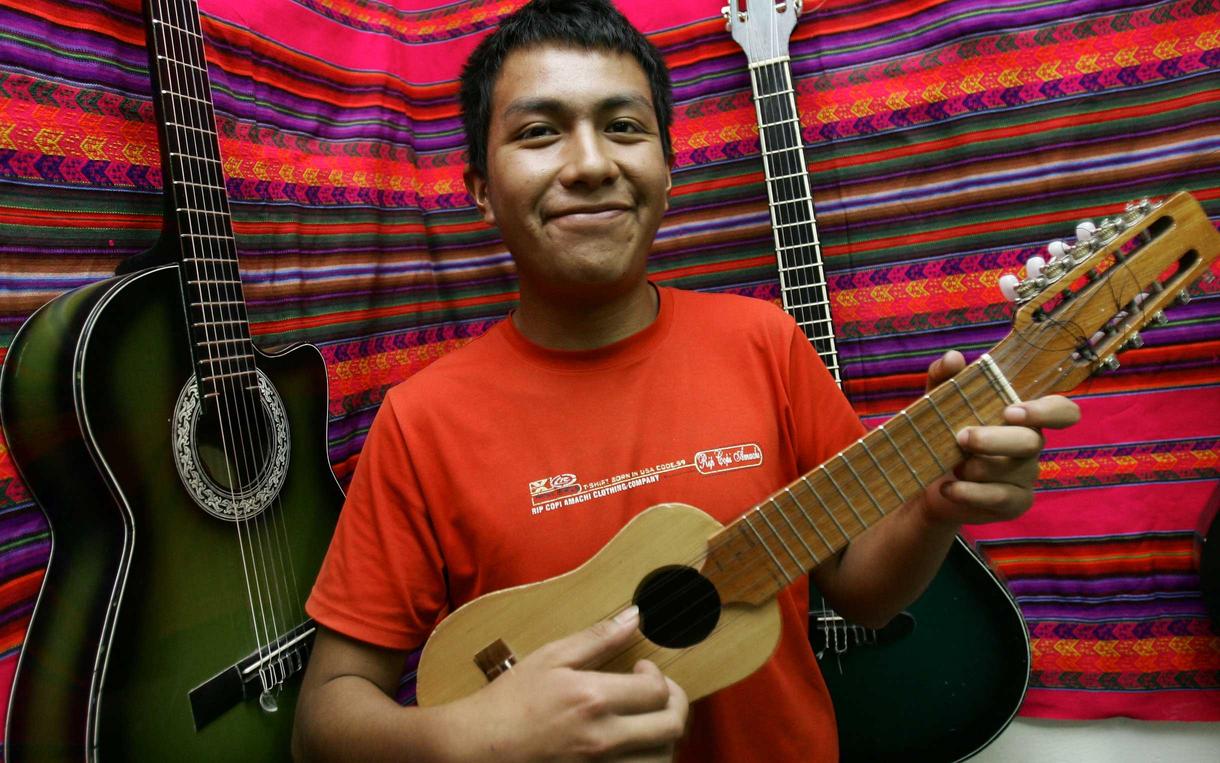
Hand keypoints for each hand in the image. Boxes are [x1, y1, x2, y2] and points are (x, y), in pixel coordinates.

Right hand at [451, 606, 687, 762]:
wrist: (478, 748)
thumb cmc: (510, 701)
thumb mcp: (550, 658)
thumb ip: (597, 638)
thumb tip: (634, 617)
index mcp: (592, 699)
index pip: (657, 690)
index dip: (659, 676)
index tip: (642, 670)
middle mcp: (603, 739)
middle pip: (671, 727)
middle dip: (676, 704)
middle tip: (659, 693)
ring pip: (662, 758)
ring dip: (664, 736)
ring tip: (648, 720)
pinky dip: (646, 758)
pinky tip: (632, 744)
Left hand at [919, 350, 1080, 525]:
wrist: (927, 482)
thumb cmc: (942, 434)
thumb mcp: (937, 404)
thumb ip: (944, 379)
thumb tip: (954, 357)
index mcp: (1022, 417)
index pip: (1062, 412)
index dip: (1047, 411)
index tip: (1012, 412)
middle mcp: (1031, 445)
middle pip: (1032, 442)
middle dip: (994, 440)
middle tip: (961, 438)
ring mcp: (1026, 476)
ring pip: (1012, 471)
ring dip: (976, 468)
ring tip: (952, 465)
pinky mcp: (1015, 503)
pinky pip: (1000, 498)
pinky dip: (969, 493)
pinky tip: (948, 488)